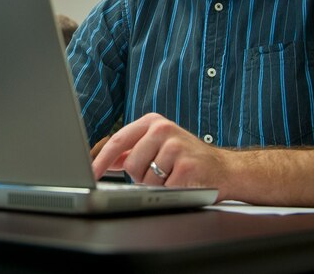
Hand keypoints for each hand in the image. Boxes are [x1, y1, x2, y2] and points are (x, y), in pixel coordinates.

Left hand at [91, 113, 228, 189]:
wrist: (225, 169)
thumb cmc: (187, 159)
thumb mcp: (158, 146)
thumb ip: (131, 150)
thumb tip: (102, 160)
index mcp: (153, 122)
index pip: (118, 140)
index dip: (100, 159)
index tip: (89, 172)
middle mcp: (164, 130)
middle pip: (130, 164)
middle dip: (140, 175)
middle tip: (160, 172)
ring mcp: (176, 147)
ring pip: (145, 179)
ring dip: (156, 185)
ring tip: (172, 177)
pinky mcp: (187, 167)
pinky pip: (162, 189)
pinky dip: (169, 192)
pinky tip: (182, 183)